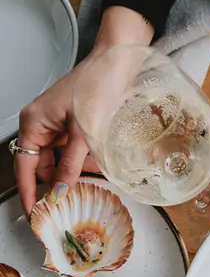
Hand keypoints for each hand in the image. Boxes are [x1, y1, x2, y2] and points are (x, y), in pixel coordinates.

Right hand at [14, 6, 153, 215]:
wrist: (118, 63)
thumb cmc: (97, 86)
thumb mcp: (84, 132)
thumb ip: (71, 165)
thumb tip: (60, 192)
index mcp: (34, 122)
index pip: (25, 166)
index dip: (29, 192)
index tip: (34, 213)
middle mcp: (42, 124)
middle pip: (43, 166)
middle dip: (58, 184)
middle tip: (69, 206)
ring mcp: (58, 125)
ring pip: (61, 161)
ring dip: (74, 173)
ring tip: (88, 183)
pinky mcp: (75, 126)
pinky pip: (74, 152)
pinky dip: (84, 162)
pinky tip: (97, 166)